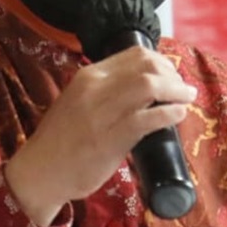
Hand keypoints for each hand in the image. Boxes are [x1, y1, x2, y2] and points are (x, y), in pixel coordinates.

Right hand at [3, 46, 197, 225]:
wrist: (39, 172)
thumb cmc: (63, 139)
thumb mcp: (80, 102)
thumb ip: (107, 91)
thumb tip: (146, 87)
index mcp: (89, 76)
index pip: (135, 54)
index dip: (162, 62)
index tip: (172, 76)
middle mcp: (94, 88)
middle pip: (147, 67)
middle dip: (173, 76)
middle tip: (183, 90)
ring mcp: (101, 114)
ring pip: (149, 87)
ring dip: (176, 91)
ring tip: (187, 100)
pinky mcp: (109, 140)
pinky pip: (147, 119)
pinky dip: (170, 113)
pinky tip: (178, 115)